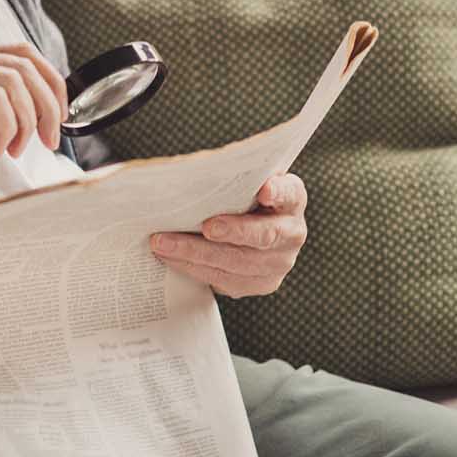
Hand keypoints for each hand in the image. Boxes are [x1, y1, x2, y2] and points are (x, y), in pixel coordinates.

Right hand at [0, 43, 66, 190]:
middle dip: (47, 106)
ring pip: (12, 81)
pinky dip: (6, 127)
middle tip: (47, 140)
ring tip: (13, 149)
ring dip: (26, 121)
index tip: (60, 116)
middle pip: (23, 64)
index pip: (21, 53)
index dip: (51, 81)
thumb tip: (40, 113)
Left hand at [149, 173, 307, 298]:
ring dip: (197, 254)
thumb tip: (193, 172)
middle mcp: (292, 233)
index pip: (289, 193)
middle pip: (263, 235)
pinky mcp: (260, 284)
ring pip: (239, 264)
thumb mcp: (246, 182)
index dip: (278, 192)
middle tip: (204, 227)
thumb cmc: (242, 197)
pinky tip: (170, 257)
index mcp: (292, 200)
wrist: (251, 229)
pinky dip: (194, 268)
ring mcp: (278, 264)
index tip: (264, 190)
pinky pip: (225, 280)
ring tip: (164, 243)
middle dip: (231, 231)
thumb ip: (234, 179)